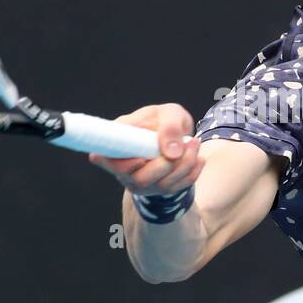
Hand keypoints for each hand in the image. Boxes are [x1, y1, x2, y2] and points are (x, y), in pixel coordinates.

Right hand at [88, 103, 203, 196]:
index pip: (103, 159)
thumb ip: (170, 126)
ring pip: (162, 185)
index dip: (121, 164)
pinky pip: (178, 188)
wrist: (179, 136)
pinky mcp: (158, 189)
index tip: (141, 159)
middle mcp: (125, 166)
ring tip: (195, 143)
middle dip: (166, 164)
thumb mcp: (170, 113)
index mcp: (118, 142)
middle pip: (139, 179)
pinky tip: (198, 158)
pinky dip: (192, 173)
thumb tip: (171, 152)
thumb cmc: (166, 121)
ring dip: (184, 165)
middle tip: (188, 143)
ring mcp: (141, 180)